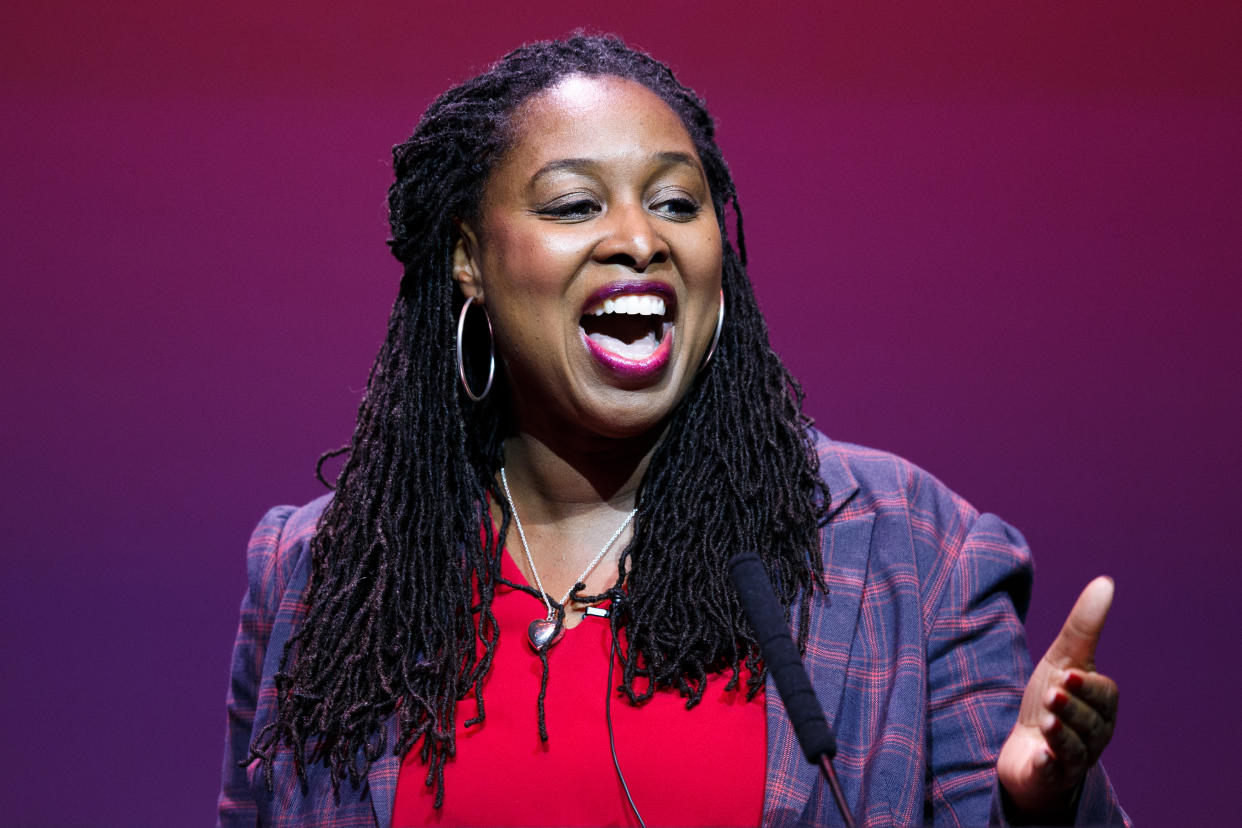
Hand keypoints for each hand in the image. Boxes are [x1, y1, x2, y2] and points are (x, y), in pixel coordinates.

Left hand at [997, 576, 1118, 819]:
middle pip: (1089, 722)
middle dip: (1070, 709)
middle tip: (1051, 696)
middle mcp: (1094, 735)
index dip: (1086, 687)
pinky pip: (1053, 773)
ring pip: (1073, 747)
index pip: (1103, 695)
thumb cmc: (1051, 699)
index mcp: (1101, 706)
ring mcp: (1074, 759)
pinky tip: (1039, 755)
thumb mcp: (1063, 660)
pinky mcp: (1050, 777)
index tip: (1066, 676)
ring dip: (1059, 733)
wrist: (1027, 750)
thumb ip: (1084, 626)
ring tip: (1044, 721)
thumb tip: (1106, 581)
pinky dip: (1047, 764)